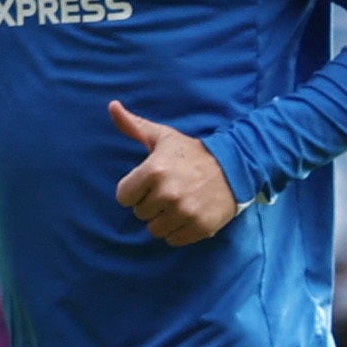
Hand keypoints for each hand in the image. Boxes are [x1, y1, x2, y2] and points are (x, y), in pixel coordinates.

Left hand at [109, 101, 239, 245]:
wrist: (234, 166)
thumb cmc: (192, 152)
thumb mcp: (163, 137)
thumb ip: (134, 126)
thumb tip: (112, 106)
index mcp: (154, 171)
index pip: (123, 197)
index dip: (135, 190)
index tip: (150, 183)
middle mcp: (167, 194)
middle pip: (140, 213)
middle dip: (151, 204)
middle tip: (169, 191)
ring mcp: (184, 212)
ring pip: (155, 230)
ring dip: (164, 219)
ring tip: (178, 203)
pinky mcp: (198, 228)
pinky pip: (173, 240)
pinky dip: (178, 231)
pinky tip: (188, 214)